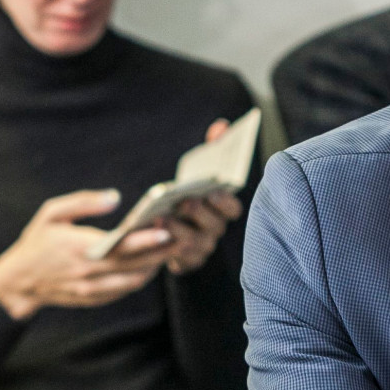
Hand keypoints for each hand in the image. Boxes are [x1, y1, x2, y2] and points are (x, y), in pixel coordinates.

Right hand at [0, 189, 176, 320]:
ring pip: (132, 281)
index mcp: (80, 248)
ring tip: (171, 251)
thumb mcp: (52, 213)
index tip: (166, 230)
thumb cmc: (36, 242)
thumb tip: (115, 197)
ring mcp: (91, 289)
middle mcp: (88, 272)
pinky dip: (139, 279)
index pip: (120, 246)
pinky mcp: (92, 299)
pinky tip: (150, 265)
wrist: (17, 281)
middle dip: (161, 253)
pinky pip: (123, 291)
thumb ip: (84, 202)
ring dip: (154, 267)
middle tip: (183, 238)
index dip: (146, 240)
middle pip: (134, 265)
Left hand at [159, 119, 242, 274]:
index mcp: (222, 209)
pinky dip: (168, 249)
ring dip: (180, 230)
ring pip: (196, 243)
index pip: (234, 209)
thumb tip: (221, 127)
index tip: (213, 192)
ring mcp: (202, 248)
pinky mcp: (185, 262)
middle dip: (200, 213)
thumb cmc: (185, 193)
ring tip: (162, 219)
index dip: (226, 202)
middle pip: (214, 225)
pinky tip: (155, 235)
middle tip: (184, 202)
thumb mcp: (196, 171)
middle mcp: (215, 230)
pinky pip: (181, 260)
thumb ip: (212, 149)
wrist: (167, 227)